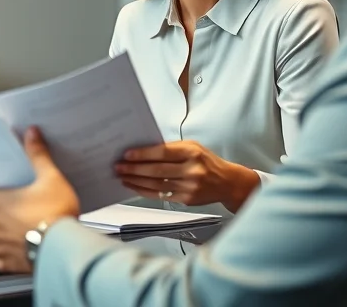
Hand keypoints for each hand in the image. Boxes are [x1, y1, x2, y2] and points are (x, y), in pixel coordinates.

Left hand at [0, 127, 79, 273]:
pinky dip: (11, 252)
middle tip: (18, 210)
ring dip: (3, 234)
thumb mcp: (50, 178)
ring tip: (26, 228)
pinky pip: (2, 257)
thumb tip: (31, 133)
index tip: (1, 196)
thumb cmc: (57, 214)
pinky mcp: (7, 265)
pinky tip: (27, 244)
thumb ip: (37, 155)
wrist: (66, 248)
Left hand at [114, 140, 259, 212]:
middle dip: (134, 168)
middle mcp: (191, 170)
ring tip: (122, 176)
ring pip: (156, 184)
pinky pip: (160, 195)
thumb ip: (171, 149)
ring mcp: (189, 187)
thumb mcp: (193, 148)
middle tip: (119, 167)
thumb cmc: (207, 162)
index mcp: (192, 152)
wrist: (227, 182)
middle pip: (156, 170)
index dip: (142, 154)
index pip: (162, 152)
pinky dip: (144, 191)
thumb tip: (143, 151)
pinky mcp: (186, 199)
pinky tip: (134, 186)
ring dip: (136, 181)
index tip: (127, 154)